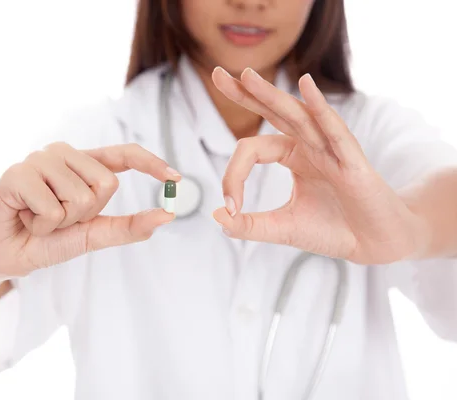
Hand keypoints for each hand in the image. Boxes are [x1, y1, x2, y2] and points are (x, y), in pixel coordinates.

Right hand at [0, 143, 179, 277]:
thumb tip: (166, 216)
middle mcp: (62, 153)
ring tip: (38, 218)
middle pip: (106, 184)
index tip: (176, 178)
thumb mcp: (91, 235)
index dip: (150, 163)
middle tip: (57, 218)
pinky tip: (24, 218)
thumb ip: (127, 227)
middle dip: (85, 215)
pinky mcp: (17, 173)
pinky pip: (52, 207)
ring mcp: (39, 159)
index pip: (123, 154)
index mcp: (82, 164)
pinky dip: (41, 225)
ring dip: (61, 222)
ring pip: (80, 197)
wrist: (4, 256)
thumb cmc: (46, 240)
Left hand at [211, 67, 425, 264]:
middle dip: (246, 93)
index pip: (252, 149)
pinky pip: (334, 130)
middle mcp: (310, 145)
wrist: (374, 245)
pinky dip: (320, 108)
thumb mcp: (283, 228)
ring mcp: (331, 149)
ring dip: (271, 95)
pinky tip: (306, 86)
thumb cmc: (333, 231)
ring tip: (246, 75)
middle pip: (273, 112)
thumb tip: (216, 217)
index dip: (233, 175)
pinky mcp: (353, 161)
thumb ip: (249, 225)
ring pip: (298, 115)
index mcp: (293, 156)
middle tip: (217, 74)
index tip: (229, 207)